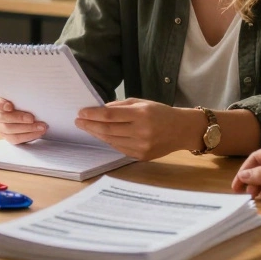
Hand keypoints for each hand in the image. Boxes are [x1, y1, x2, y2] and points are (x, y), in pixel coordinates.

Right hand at [0, 93, 46, 143]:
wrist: (33, 113)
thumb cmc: (26, 100)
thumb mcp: (23, 94)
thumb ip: (23, 93)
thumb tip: (32, 90)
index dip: (0, 104)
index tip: (10, 106)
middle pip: (2, 117)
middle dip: (19, 118)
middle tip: (32, 118)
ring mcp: (1, 127)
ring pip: (9, 129)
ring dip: (27, 128)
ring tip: (41, 126)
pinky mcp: (8, 136)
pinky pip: (15, 138)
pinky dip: (28, 135)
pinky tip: (38, 132)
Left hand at [74, 98, 200, 160]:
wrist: (182, 130)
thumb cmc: (161, 113)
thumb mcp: (142, 103)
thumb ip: (120, 106)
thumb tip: (99, 110)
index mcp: (142, 114)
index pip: (110, 116)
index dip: (93, 114)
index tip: (81, 112)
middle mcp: (142, 132)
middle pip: (108, 130)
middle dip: (90, 125)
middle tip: (78, 121)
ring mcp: (142, 146)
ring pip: (111, 141)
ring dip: (97, 134)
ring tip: (87, 127)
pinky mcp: (142, 156)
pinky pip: (119, 148)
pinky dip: (109, 141)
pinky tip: (102, 135)